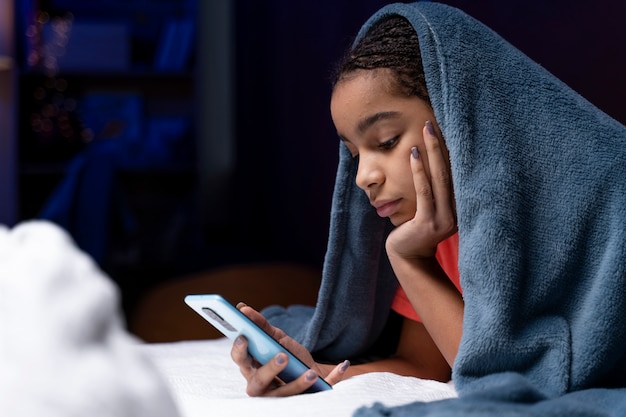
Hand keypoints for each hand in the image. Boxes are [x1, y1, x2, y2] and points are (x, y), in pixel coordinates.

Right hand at [230, 304, 348, 396]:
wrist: (313, 373)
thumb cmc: (288, 356)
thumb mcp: (277, 339)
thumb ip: (261, 326)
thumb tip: (244, 309)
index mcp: (253, 369)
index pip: (241, 362)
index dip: (239, 351)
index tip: (244, 337)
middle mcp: (264, 386)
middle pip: (259, 382)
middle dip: (270, 370)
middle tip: (283, 356)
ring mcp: (284, 396)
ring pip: (286, 395)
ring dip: (299, 384)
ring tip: (310, 373)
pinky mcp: (307, 399)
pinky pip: (319, 393)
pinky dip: (332, 378)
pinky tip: (342, 365)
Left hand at [386, 121, 455, 259]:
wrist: (408, 257)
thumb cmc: (417, 228)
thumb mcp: (431, 208)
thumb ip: (438, 192)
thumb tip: (437, 162)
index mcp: (460, 206)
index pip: (457, 172)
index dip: (453, 149)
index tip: (448, 127)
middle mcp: (457, 211)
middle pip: (452, 170)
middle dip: (443, 145)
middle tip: (435, 121)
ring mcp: (444, 218)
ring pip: (440, 178)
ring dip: (433, 152)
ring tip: (426, 130)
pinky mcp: (428, 222)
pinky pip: (425, 191)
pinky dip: (419, 171)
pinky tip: (414, 154)